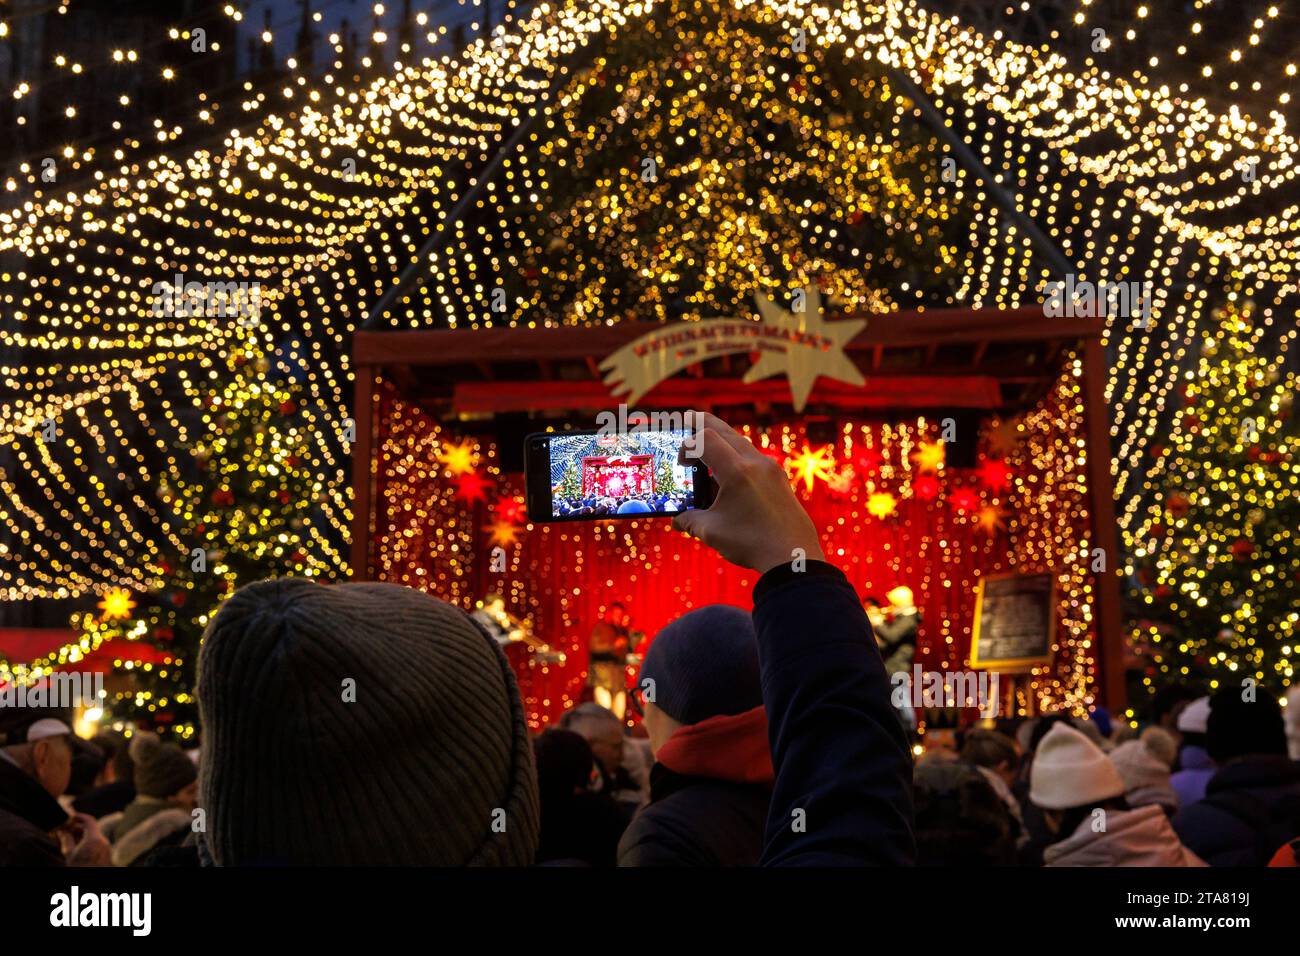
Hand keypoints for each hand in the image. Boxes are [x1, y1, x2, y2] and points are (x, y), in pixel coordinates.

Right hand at [65, 813, 111, 866]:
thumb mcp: (69, 855)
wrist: (91, 885)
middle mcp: (104, 841)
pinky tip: (77, 848)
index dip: (80, 816)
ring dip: (82, 836)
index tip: (70, 817)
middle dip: (78, 828)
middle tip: (65, 831)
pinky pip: (97, 844)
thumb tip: (63, 831)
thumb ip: (67, 840)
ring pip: (94, 836)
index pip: (89, 820)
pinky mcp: (107, 854)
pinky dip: (88, 843)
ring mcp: (107, 848)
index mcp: (95, 839)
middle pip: (91, 829)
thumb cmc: (79, 868)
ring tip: (69, 841)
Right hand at [673, 412, 824, 572]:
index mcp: (737, 471)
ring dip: (721, 445)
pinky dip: (737, 460)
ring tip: (706, 456)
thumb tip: (678, 520)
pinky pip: (754, 460)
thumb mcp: (712, 531)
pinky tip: (729, 479)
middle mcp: (757, 463)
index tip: (680, 463)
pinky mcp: (780, 480)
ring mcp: (772, 470)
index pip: (705, 438)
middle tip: (687, 420)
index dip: (687, 445)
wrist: (794, 558)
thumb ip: (690, 520)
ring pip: (741, 444)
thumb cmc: (752, 543)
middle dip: (703, 426)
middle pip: (725, 431)